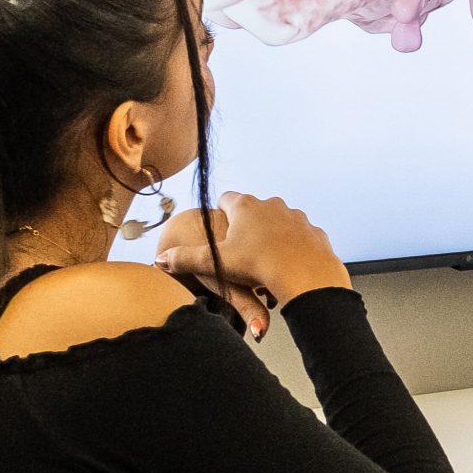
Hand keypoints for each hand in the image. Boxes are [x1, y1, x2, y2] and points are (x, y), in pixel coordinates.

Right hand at [156, 193, 352, 331]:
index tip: (219, 225)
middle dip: (246, 225)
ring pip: (278, 221)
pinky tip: (287, 262)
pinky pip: (299, 236)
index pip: (226, 199)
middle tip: (239, 248)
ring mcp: (295, 216)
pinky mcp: (313, 230)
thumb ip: (185, 259)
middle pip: (253, 209)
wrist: (305, 274)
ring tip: (263, 259)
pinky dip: (292, 246)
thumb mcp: (215, 263)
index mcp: (245, 207)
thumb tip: (159, 260)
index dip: (220, 211)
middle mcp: (272, 204)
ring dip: (271, 235)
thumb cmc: (257, 265)